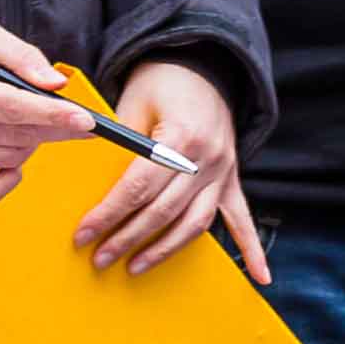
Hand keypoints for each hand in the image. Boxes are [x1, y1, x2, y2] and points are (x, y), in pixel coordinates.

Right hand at [0, 17, 94, 196]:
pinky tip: (10, 154)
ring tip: (21, 118)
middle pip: (20, 134)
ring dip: (32, 141)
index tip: (87, 120)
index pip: (11, 106)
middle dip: (57, 127)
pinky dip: (12, 175)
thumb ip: (19, 54)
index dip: (52, 113)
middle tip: (81, 120)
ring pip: (15, 157)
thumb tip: (54, 84)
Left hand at [72, 57, 268, 282]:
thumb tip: (89, 190)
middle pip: (163, 211)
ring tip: (134, 267)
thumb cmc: (160, 83)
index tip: (83, 235)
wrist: (201, 65)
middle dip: (127, 238)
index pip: (138, 187)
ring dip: (164, 250)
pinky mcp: (232, 177)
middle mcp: (208, 156)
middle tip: (98, 259)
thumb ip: (117, 145)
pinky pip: (242, 217)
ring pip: (195, 223)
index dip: (108, 214)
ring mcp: (224, 170)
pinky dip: (252, 249)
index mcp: (180, 135)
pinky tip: (261, 278)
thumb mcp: (132, 104)